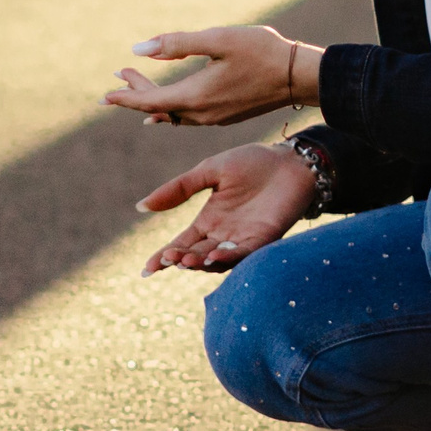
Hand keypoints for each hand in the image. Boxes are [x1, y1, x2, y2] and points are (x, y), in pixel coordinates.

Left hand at [103, 25, 323, 126]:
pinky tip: (167, 108)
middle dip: (136, 92)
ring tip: (135, 84)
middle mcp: (202, 113)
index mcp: (196, 96)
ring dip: (153, 99)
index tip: (104, 95)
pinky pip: (187, 117)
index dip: (125, 96)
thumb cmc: (262, 52)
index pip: (150, 101)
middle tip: (119, 75)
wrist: (299, 76)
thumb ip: (177, 43)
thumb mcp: (218, 39)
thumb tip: (139, 49)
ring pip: (173, 113)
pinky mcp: (226, 116)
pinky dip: (170, 108)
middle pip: (158, 108)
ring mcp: (215, 118)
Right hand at [135, 143, 316, 275]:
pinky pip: (243, 253)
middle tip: (167, 259)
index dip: (164, 257)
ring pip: (217, 259)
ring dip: (200, 262)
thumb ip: (178, 189)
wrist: (289, 160)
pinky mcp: (264, 239)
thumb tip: (140, 206)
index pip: (181, 244)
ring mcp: (243, 239)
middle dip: (181, 259)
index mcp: (208, 220)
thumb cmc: (252, 162)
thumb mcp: (208, 171)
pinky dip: (227, 257)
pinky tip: (213, 256)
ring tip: (185, 260)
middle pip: (196, 255)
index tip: (147, 269)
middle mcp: (223, 234)